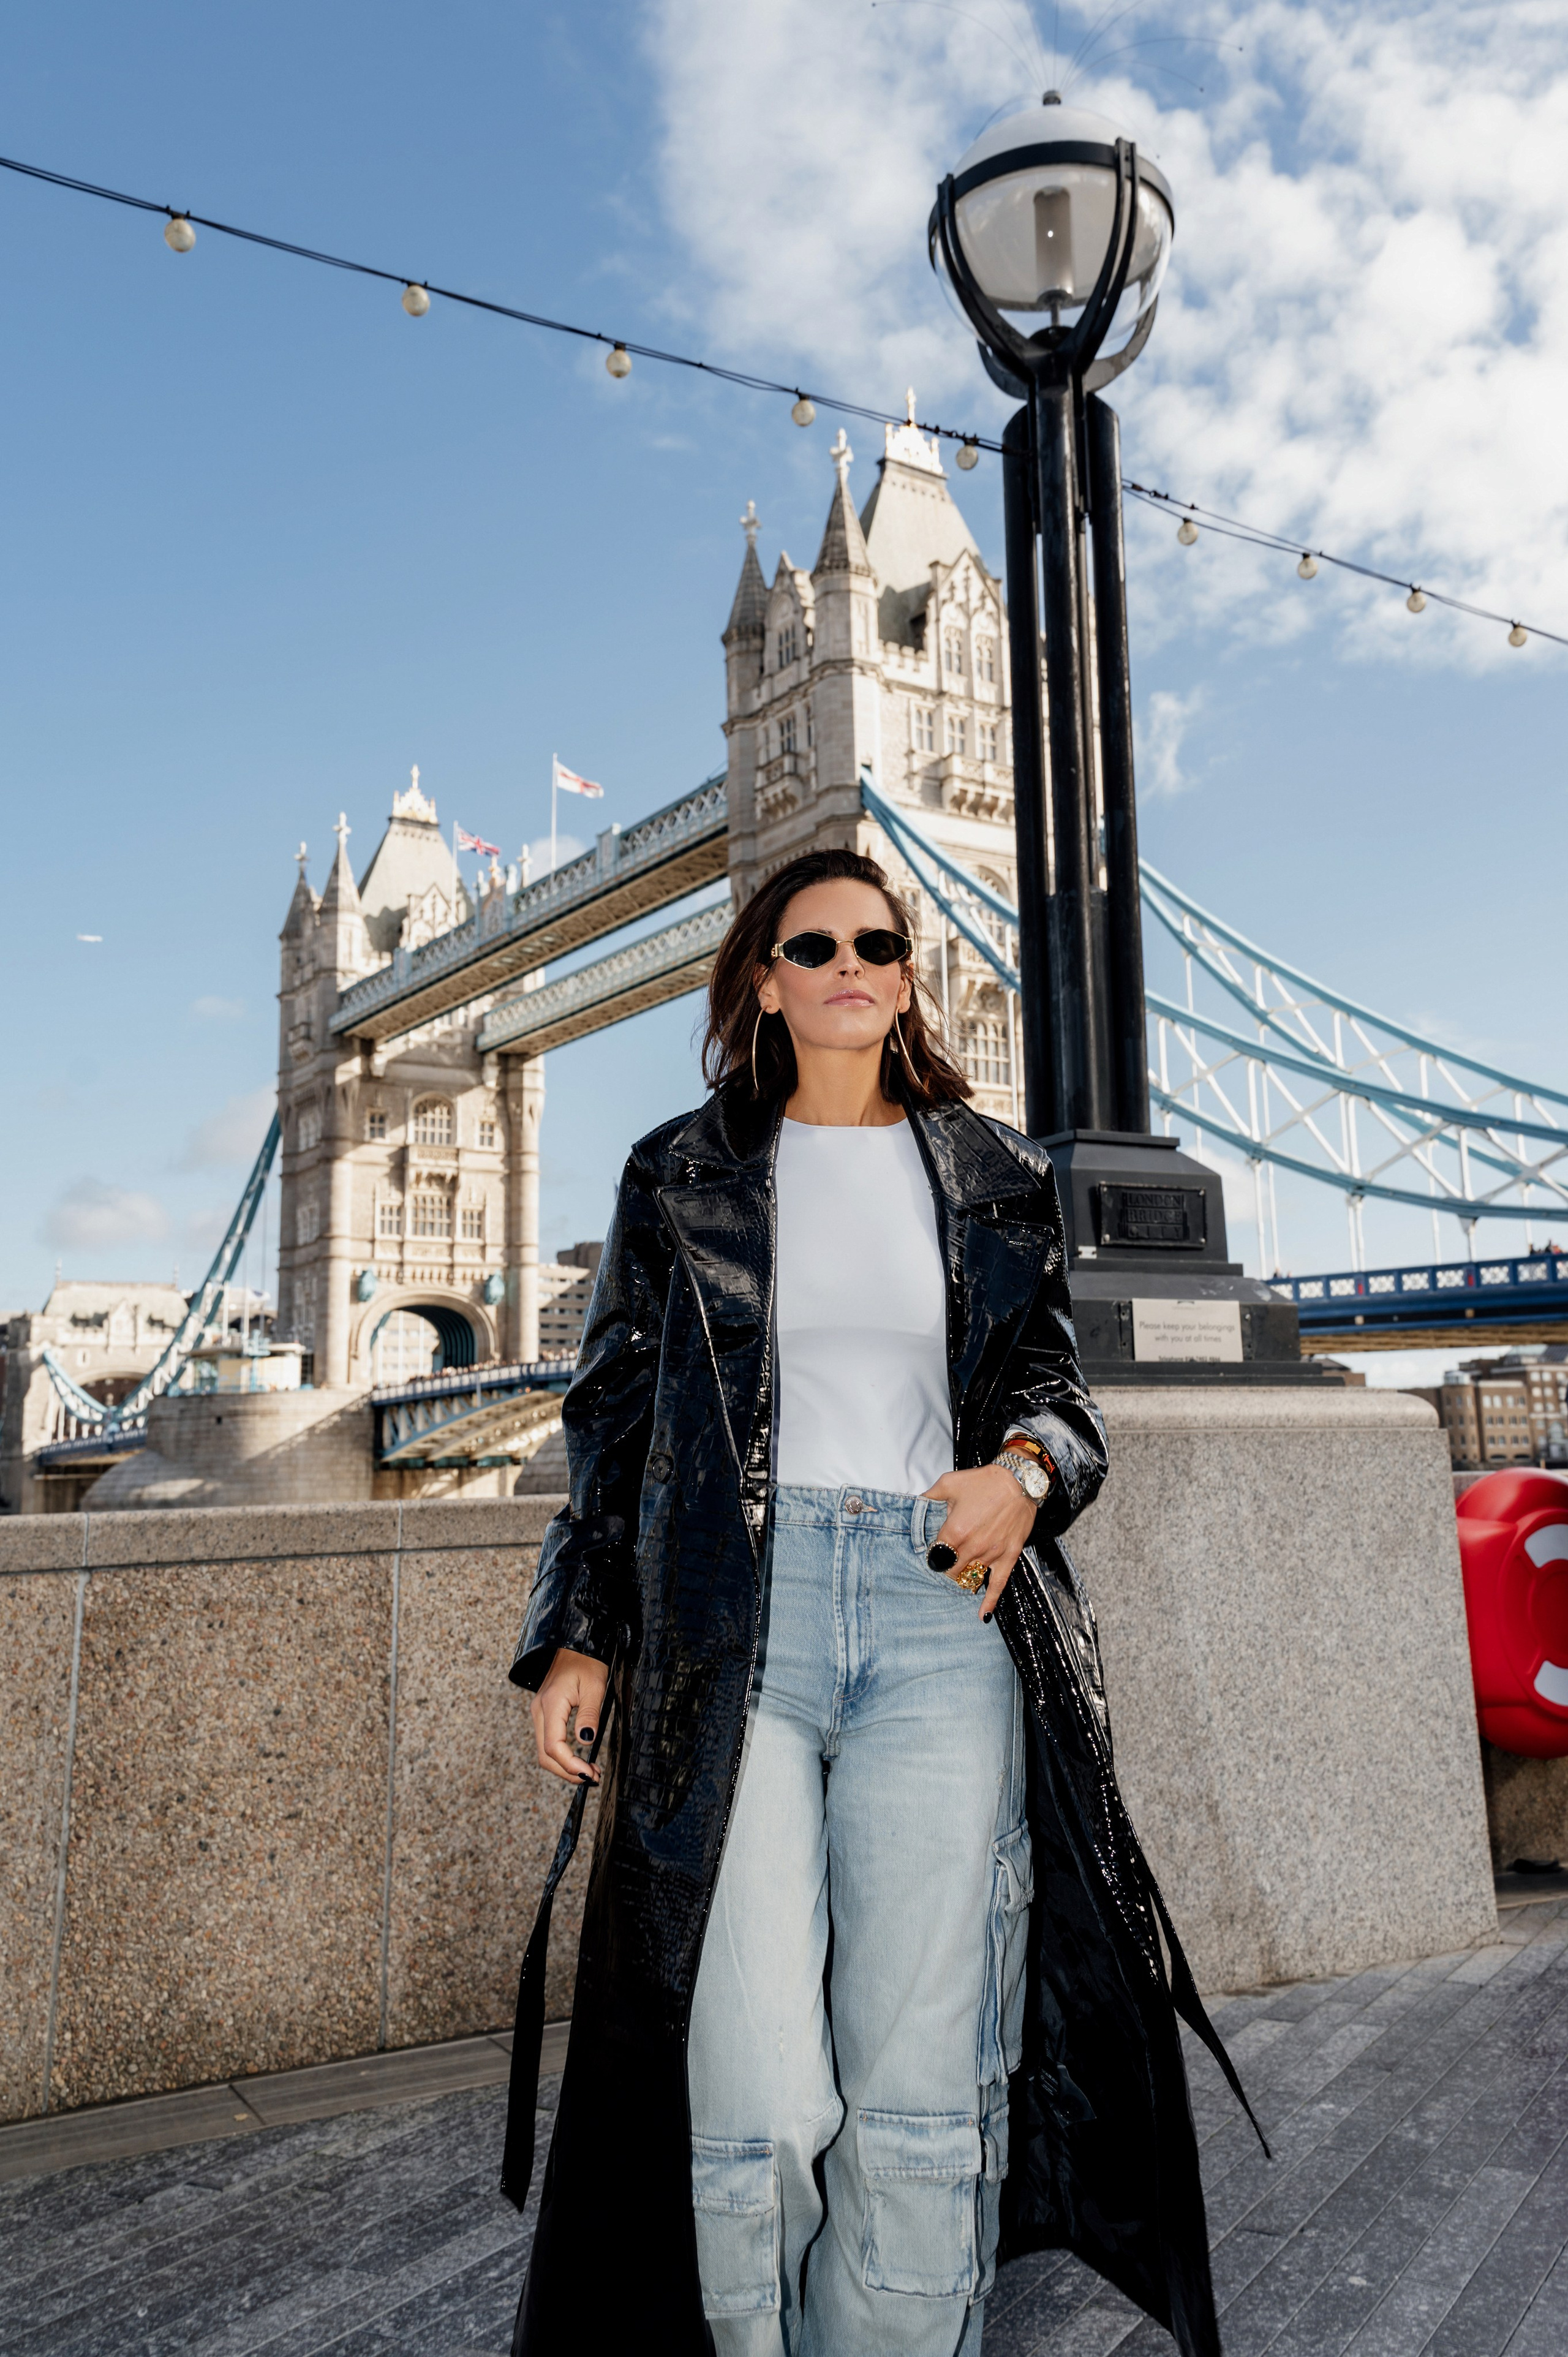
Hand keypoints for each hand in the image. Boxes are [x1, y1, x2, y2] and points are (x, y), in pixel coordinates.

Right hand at [531, 1647, 610, 1784]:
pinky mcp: (544, 1713)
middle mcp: (539, 1711)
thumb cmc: (587, 1661)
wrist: (576, 1644)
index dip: (570, 1765)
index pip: (553, 1746)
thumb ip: (589, 1714)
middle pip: (545, 1755)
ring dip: (565, 1766)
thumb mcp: (594, 1686)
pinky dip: (562, 1756)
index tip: (589, 1774)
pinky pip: (548, 1741)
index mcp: (551, 1704)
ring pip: (545, 1751)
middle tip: (592, 1778)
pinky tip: (579, 1758)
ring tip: (589, 1771)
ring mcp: (540, 1712)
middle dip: (567, 1772)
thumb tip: (586, 1741)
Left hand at [921, 1463, 1037, 1619]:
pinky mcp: (1008, 1557)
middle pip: (951, 1571)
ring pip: (970, 1578)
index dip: (933, 1555)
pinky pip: (998, 1585)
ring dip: (962, 1580)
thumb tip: (915, 1503)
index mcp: (955, 1531)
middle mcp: (972, 1547)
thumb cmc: (984, 1481)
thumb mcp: (949, 1483)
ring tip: (958, 1578)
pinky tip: (982, 1615)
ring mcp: (991, 1554)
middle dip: (946, 1568)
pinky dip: (989, 1601)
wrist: (1019, 1480)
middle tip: (945, 1565)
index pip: (936, 1555)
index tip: (933, 1554)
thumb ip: (929, 1497)